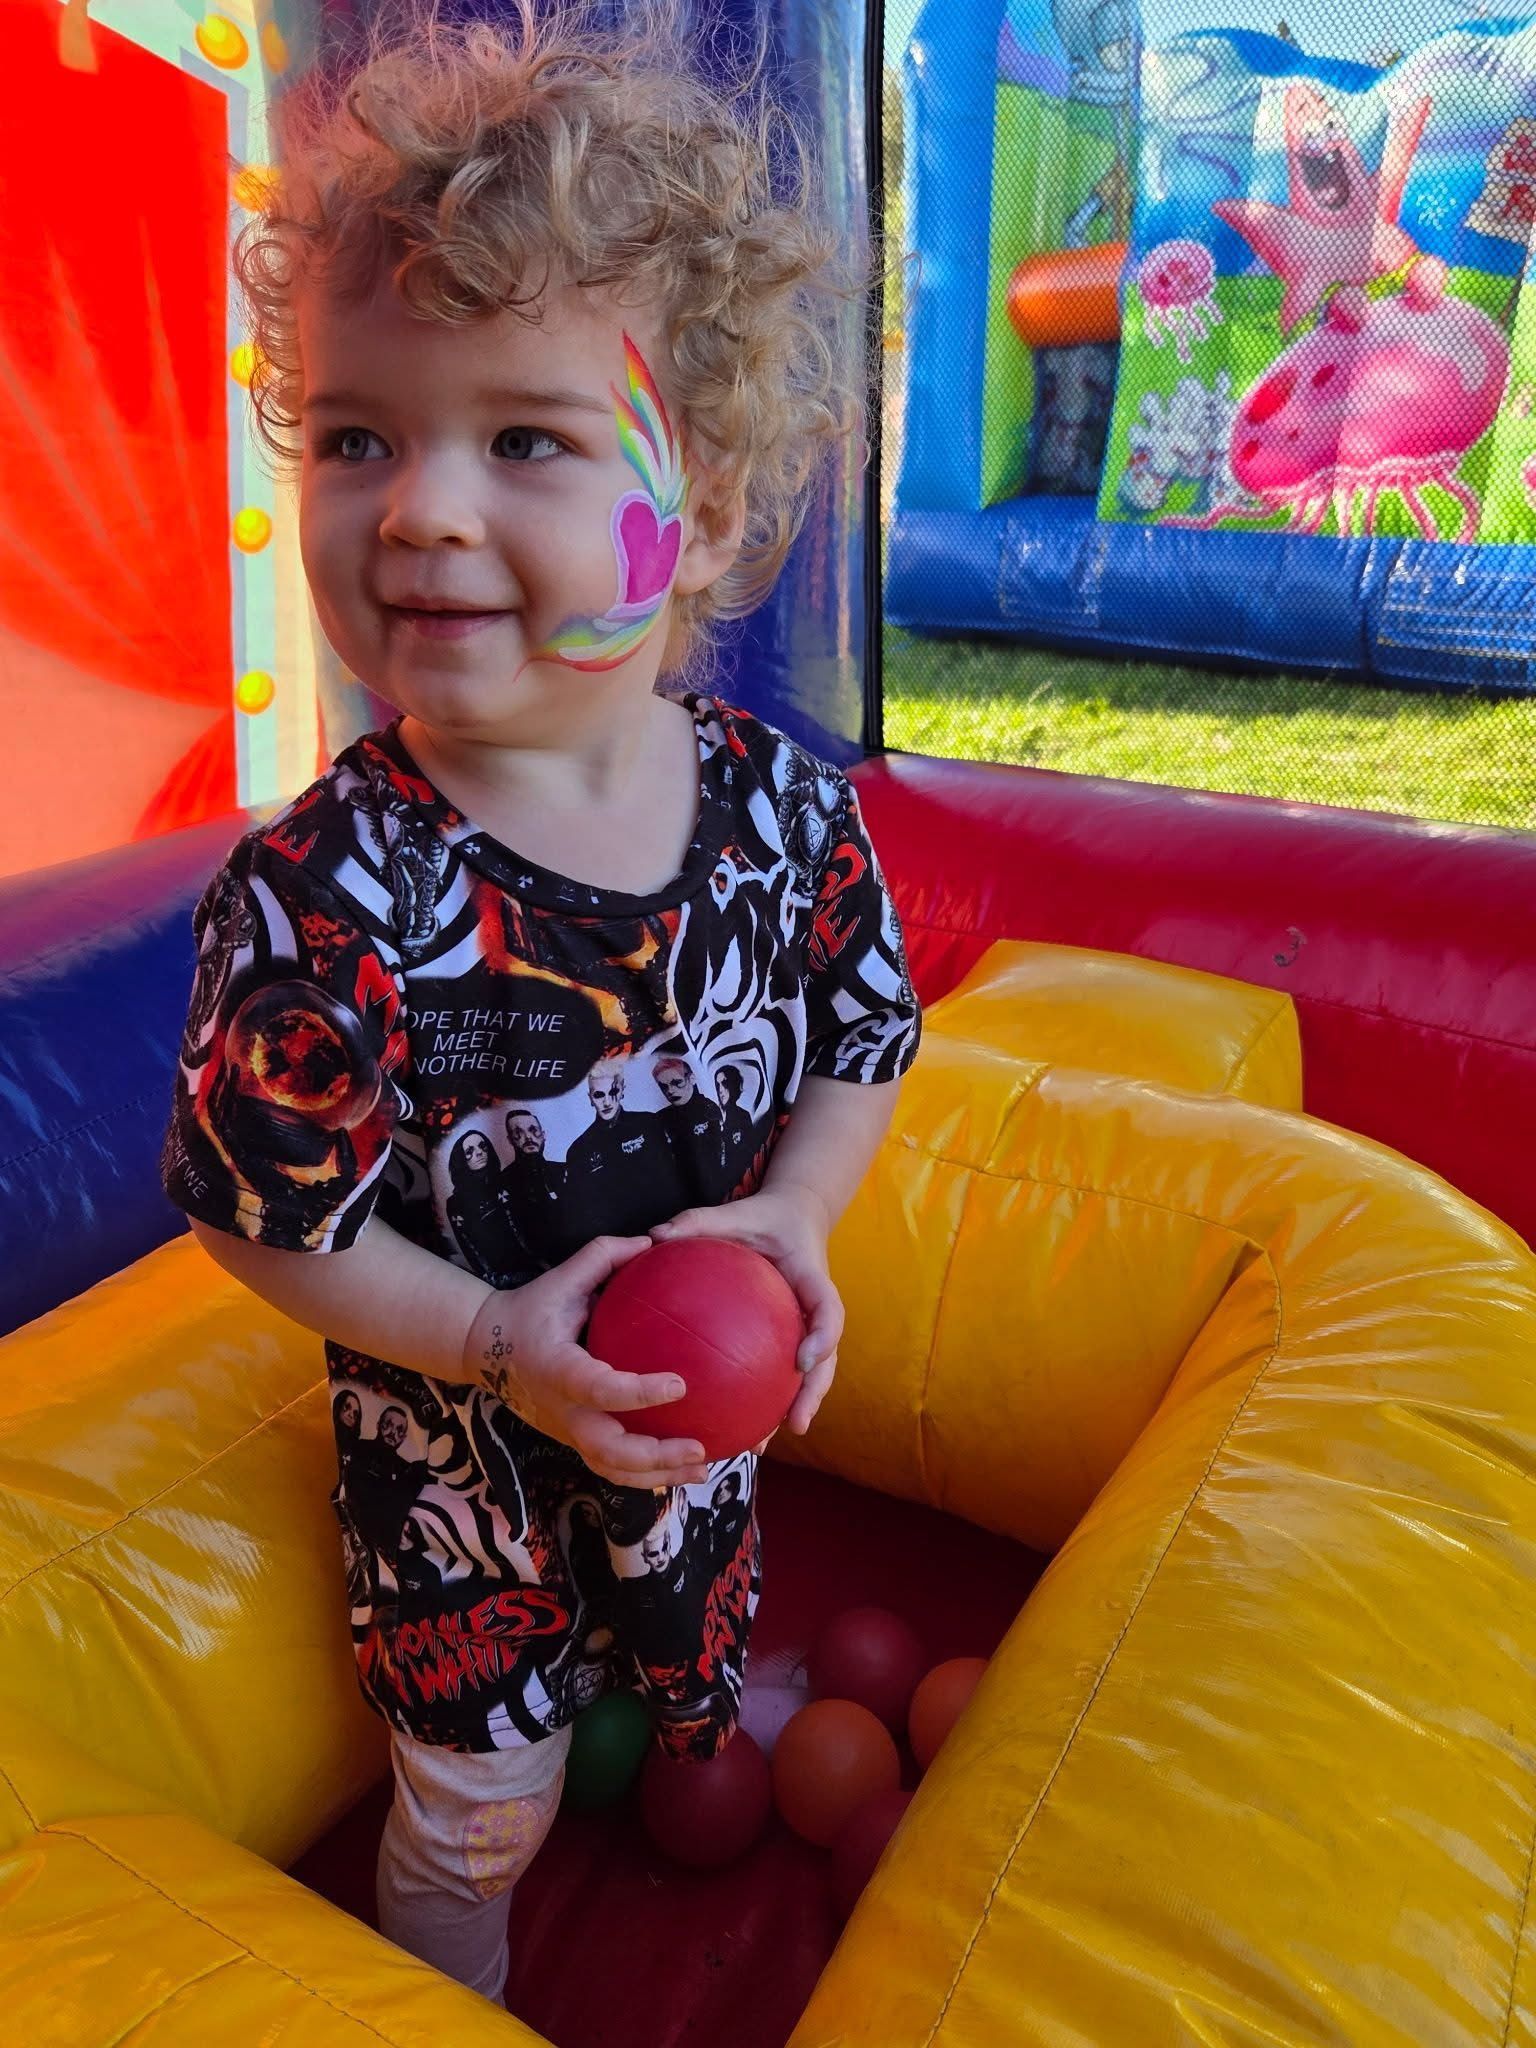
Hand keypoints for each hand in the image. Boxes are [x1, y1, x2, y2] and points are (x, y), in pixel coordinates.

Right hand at [464, 1237, 709, 1488]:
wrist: (485, 1349)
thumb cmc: (530, 1310)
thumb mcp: (560, 1279)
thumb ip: (602, 1257)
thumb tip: (651, 1242)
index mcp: (558, 1369)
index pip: (599, 1388)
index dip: (639, 1392)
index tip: (680, 1384)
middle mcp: (562, 1409)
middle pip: (607, 1449)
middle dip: (654, 1455)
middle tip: (699, 1448)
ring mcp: (567, 1431)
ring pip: (611, 1468)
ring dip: (657, 1476)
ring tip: (702, 1470)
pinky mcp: (574, 1441)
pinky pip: (611, 1466)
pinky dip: (647, 1474)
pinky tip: (683, 1469)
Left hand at [650, 1186, 842, 1436]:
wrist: (795, 1217)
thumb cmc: (762, 1218)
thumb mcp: (734, 1214)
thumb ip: (698, 1222)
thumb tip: (655, 1236)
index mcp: (811, 1275)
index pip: (827, 1308)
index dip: (822, 1336)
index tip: (803, 1361)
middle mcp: (815, 1309)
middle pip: (828, 1358)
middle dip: (812, 1394)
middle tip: (793, 1424)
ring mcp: (809, 1328)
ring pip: (811, 1376)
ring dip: (791, 1410)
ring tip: (762, 1446)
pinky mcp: (795, 1338)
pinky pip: (784, 1372)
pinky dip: (766, 1401)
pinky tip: (733, 1428)